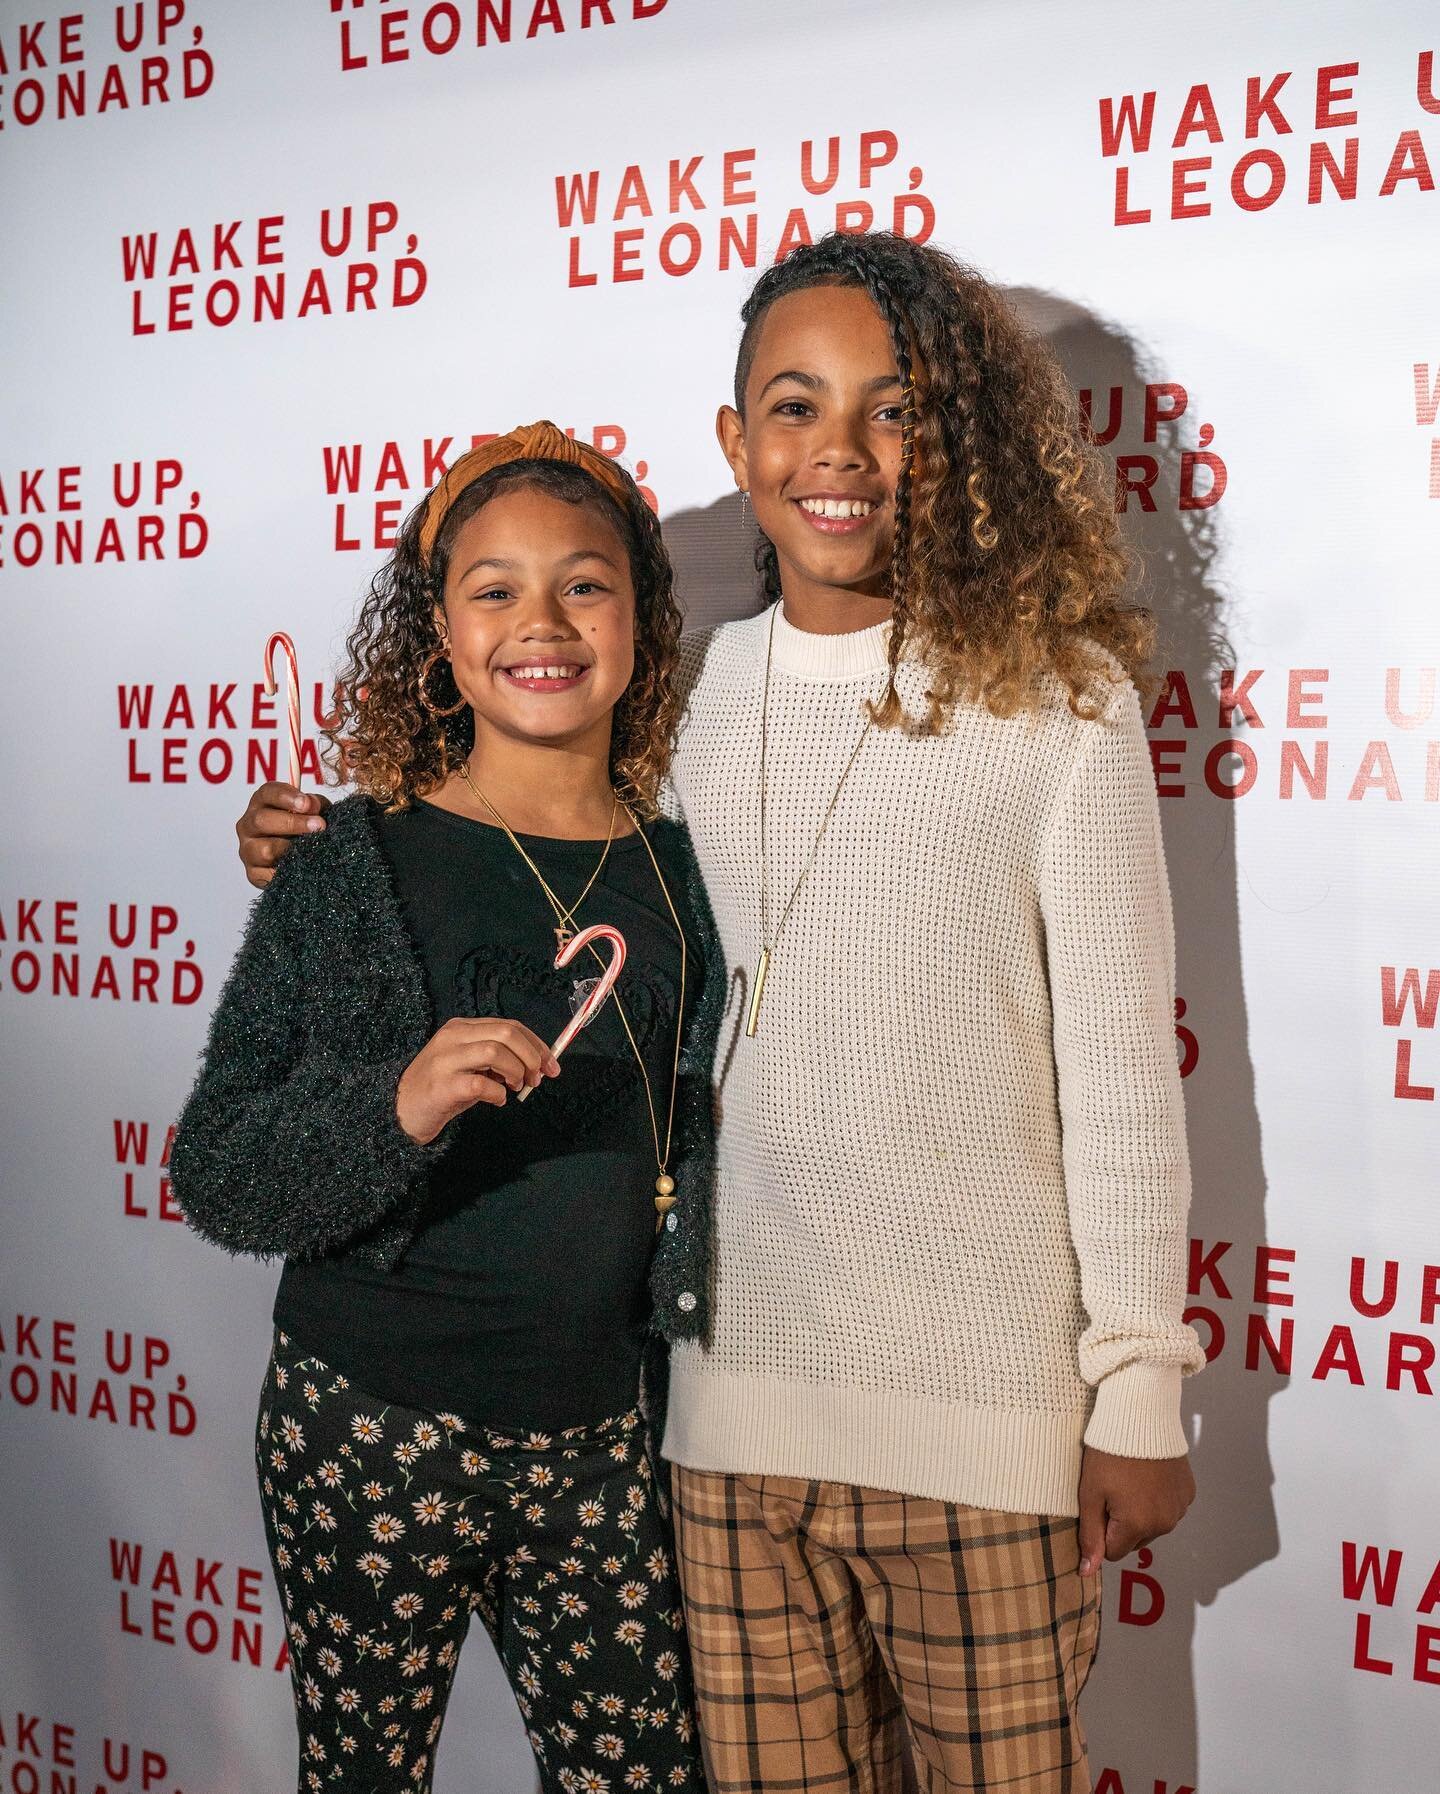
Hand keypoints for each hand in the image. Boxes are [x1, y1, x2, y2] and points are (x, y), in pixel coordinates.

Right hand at [237, 783, 330, 887]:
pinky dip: (286, 872)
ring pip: (264, 850)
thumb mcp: (314, 811)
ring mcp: (248, 850)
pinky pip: (268, 875)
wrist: (303, 858)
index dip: (286, 796)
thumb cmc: (306, 828)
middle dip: (292, 823)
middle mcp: (249, 825)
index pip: (267, 793)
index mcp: (262, 803)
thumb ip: (314, 804)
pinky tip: (301, 868)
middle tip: (318, 825)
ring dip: (291, 849)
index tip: (307, 803)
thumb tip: (313, 805)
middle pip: (261, 820)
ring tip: (311, 849)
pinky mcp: (253, 873)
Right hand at [396, 1018, 561, 1144]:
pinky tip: (497, 1101)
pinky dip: (498, 1093)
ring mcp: (445, 1060)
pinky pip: (481, 1083)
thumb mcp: (468, 1065)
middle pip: (506, 1033)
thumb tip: (535, 1064)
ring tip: (515, 1088)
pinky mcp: (442, 1086)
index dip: (536, 1044)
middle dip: (531, 1056)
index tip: (551, 1065)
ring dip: (515, 1071)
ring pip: (495, 1051)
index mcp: (461, 1027)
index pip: (509, 1025)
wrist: (400, 1110)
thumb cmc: (440, 1089)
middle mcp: (453, 1037)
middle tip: (536, 1079)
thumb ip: (496, 1058)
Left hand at [1077, 1447, 1194, 1575]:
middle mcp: (1164, 1523)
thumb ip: (1090, 1536)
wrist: (1140, 1415)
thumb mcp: (1090, 1493)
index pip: (1113, 1552)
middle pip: (1134, 1540)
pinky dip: (1158, 1499)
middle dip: (1121, 1523)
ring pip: (1153, 1526)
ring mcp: (1179, 1508)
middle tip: (1113, 1488)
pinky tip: (1149, 1476)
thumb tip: (1087, 1572)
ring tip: (1131, 1479)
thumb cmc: (1109, 1452)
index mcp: (1137, 1526)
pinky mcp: (1188, 1493)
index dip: (1101, 1529)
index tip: (1099, 1503)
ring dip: (1141, 1512)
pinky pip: (1169, 1509)